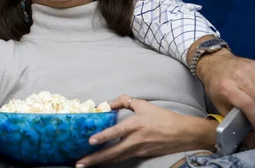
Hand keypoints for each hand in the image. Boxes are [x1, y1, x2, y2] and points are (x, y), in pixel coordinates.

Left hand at [76, 94, 215, 166]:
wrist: (184, 133)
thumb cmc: (162, 117)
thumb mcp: (143, 105)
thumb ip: (124, 101)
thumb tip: (108, 103)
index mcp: (136, 125)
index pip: (116, 132)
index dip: (103, 136)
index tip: (90, 141)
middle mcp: (136, 140)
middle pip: (112, 152)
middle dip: (95, 159)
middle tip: (79, 163)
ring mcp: (139, 150)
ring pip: (116, 158)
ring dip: (101, 162)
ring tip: (86, 165)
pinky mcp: (142, 155)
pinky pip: (123, 158)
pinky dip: (112, 160)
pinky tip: (102, 161)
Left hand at [197, 50, 254, 147]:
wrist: (214, 63)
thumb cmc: (215, 85)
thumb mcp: (219, 103)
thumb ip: (234, 118)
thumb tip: (249, 137)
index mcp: (227, 87)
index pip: (248, 105)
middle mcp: (239, 77)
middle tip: (254, 122)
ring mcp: (249, 69)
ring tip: (253, 110)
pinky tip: (254, 98)